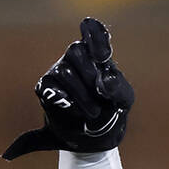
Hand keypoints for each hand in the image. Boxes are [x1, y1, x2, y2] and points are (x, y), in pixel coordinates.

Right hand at [2, 18, 134, 159]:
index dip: (93, 33)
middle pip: (75, 50)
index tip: (93, 35)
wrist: (94, 136)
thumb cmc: (111, 109)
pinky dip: (65, 101)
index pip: (94, 33)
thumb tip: (104, 80)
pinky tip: (74, 110)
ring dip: (82, 95)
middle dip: (89, 73)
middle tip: (100, 93)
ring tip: (93, 112)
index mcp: (99, 55)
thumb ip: (118, 87)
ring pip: (64, 71)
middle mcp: (77, 58)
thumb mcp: (123, 99)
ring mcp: (59, 71)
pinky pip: (48, 87)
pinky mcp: (45, 87)